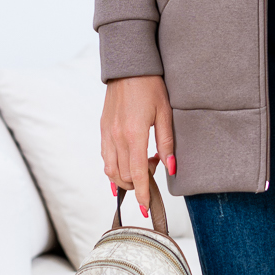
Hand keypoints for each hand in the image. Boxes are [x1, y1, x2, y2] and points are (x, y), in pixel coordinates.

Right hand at [101, 74, 174, 217]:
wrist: (129, 66)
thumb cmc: (151, 86)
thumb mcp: (166, 114)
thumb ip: (168, 143)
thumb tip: (171, 168)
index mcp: (133, 134)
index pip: (136, 174)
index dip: (142, 194)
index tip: (147, 208)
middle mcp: (116, 137)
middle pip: (121, 176)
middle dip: (136, 185)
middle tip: (153, 172)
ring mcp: (106, 133)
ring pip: (110, 169)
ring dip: (125, 178)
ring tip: (142, 166)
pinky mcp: (103, 128)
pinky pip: (105, 156)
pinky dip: (114, 168)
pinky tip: (126, 166)